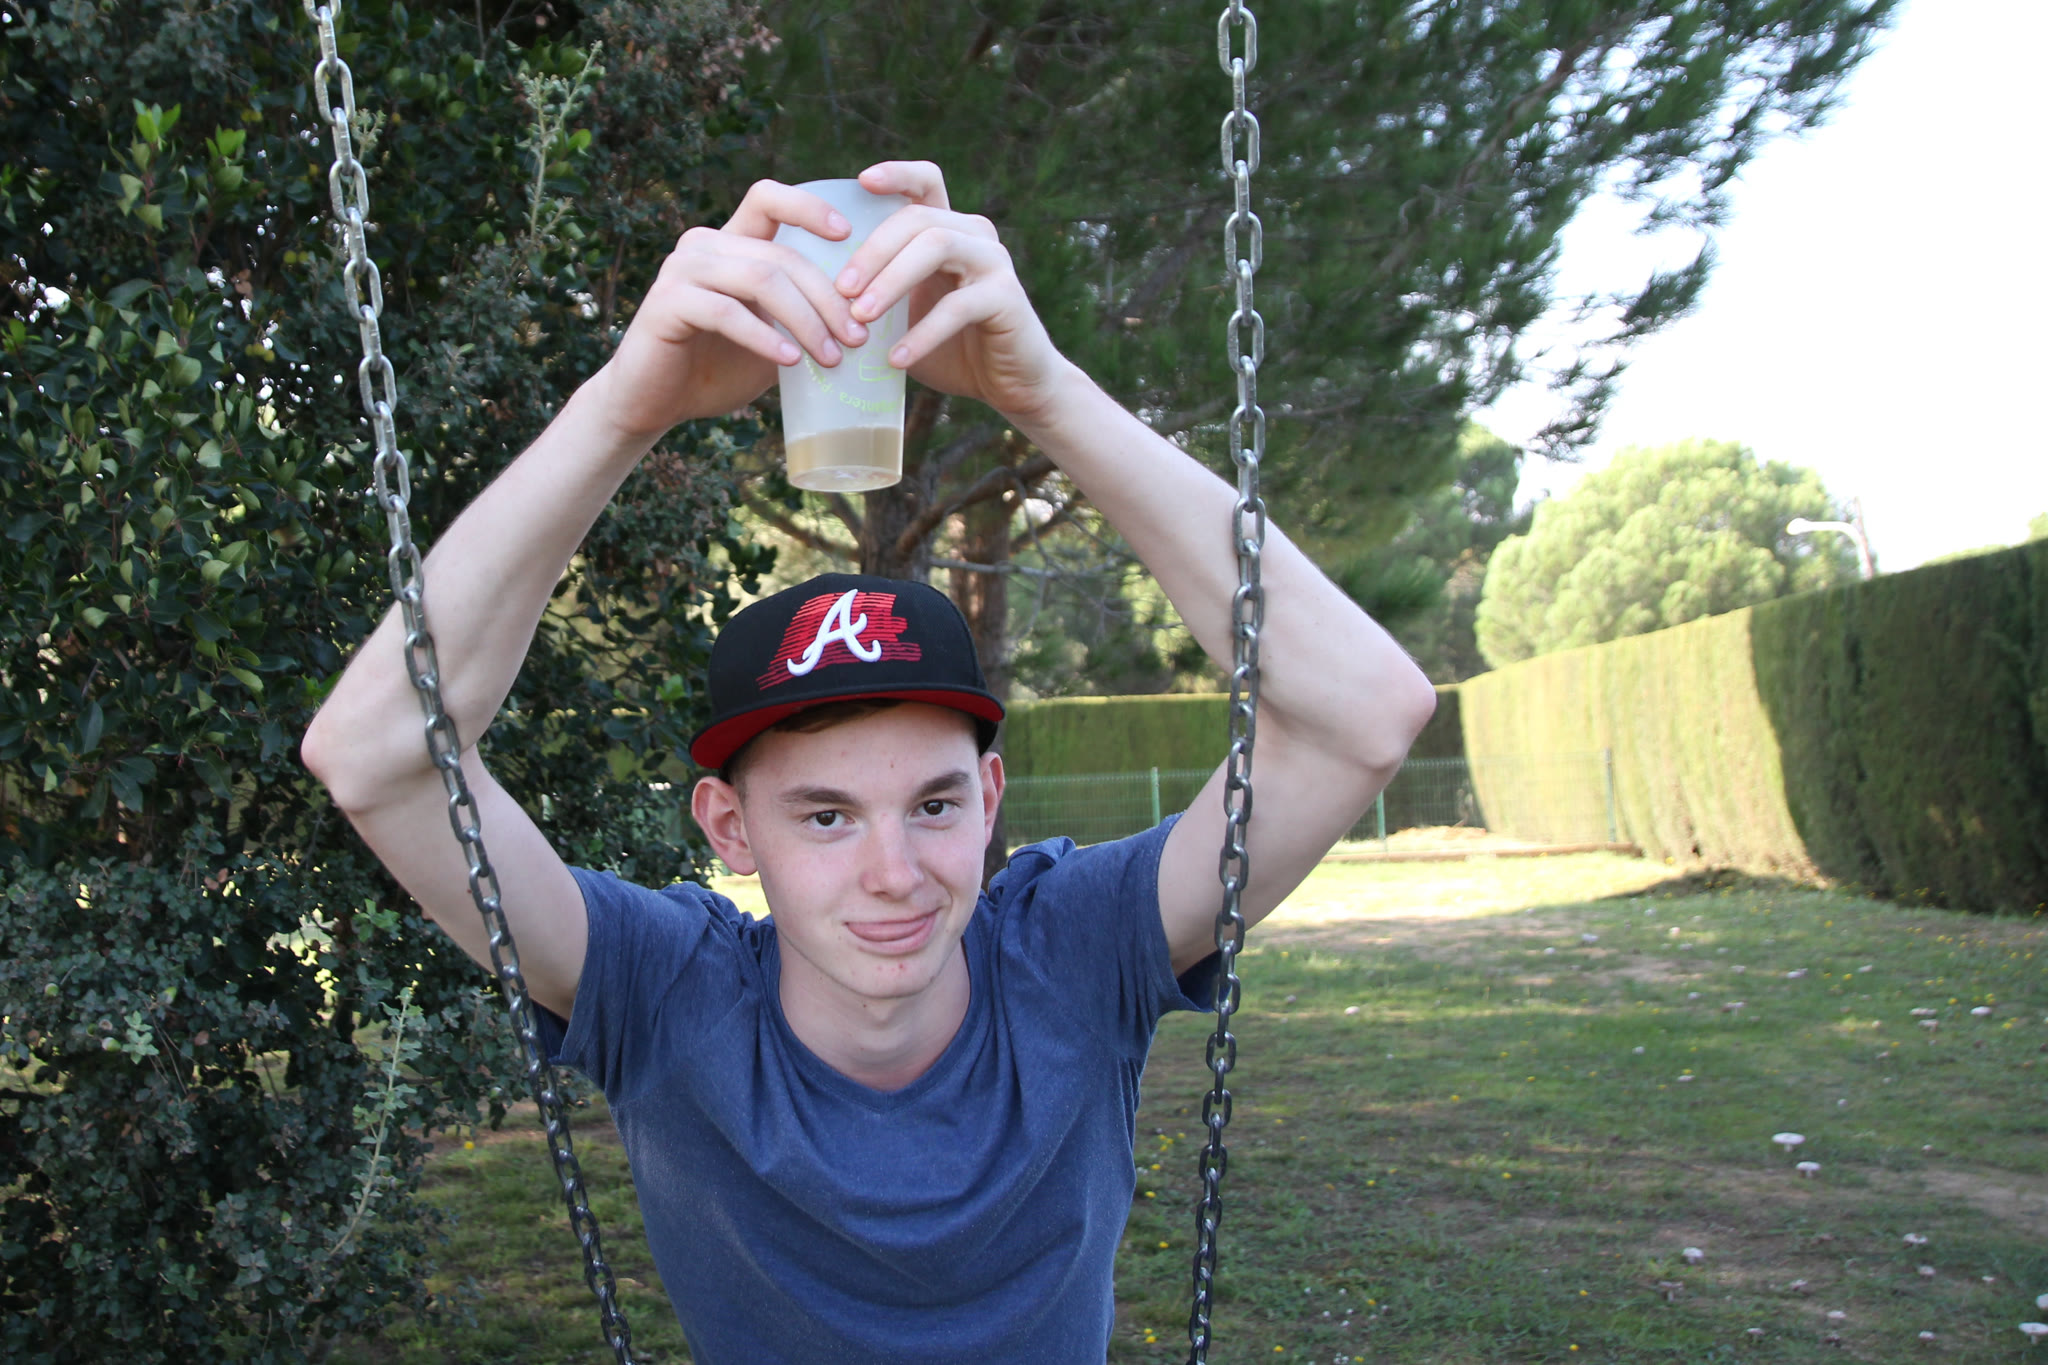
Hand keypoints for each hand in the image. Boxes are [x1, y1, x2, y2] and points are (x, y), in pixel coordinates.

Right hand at [591, 178, 872, 441]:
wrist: (655, 402)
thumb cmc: (716, 369)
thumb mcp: (771, 338)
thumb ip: (801, 317)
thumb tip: (863, 319)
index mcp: (728, 243)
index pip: (769, 200)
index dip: (809, 208)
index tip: (848, 235)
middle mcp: (703, 245)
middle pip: (780, 256)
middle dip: (827, 299)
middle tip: (857, 338)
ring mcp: (682, 270)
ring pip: (761, 279)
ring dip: (805, 320)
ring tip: (831, 358)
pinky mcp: (667, 303)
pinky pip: (728, 312)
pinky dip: (765, 338)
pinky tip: (790, 362)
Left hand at [836, 161, 1070, 421]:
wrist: (1009, 384)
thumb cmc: (950, 349)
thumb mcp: (904, 315)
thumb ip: (873, 295)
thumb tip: (808, 293)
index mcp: (950, 229)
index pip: (926, 182)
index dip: (896, 174)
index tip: (861, 181)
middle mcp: (975, 235)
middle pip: (918, 219)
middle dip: (872, 252)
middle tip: (839, 289)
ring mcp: (995, 262)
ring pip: (937, 247)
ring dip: (891, 282)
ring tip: (860, 318)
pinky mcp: (1007, 298)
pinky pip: (959, 307)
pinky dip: (922, 333)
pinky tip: (895, 359)